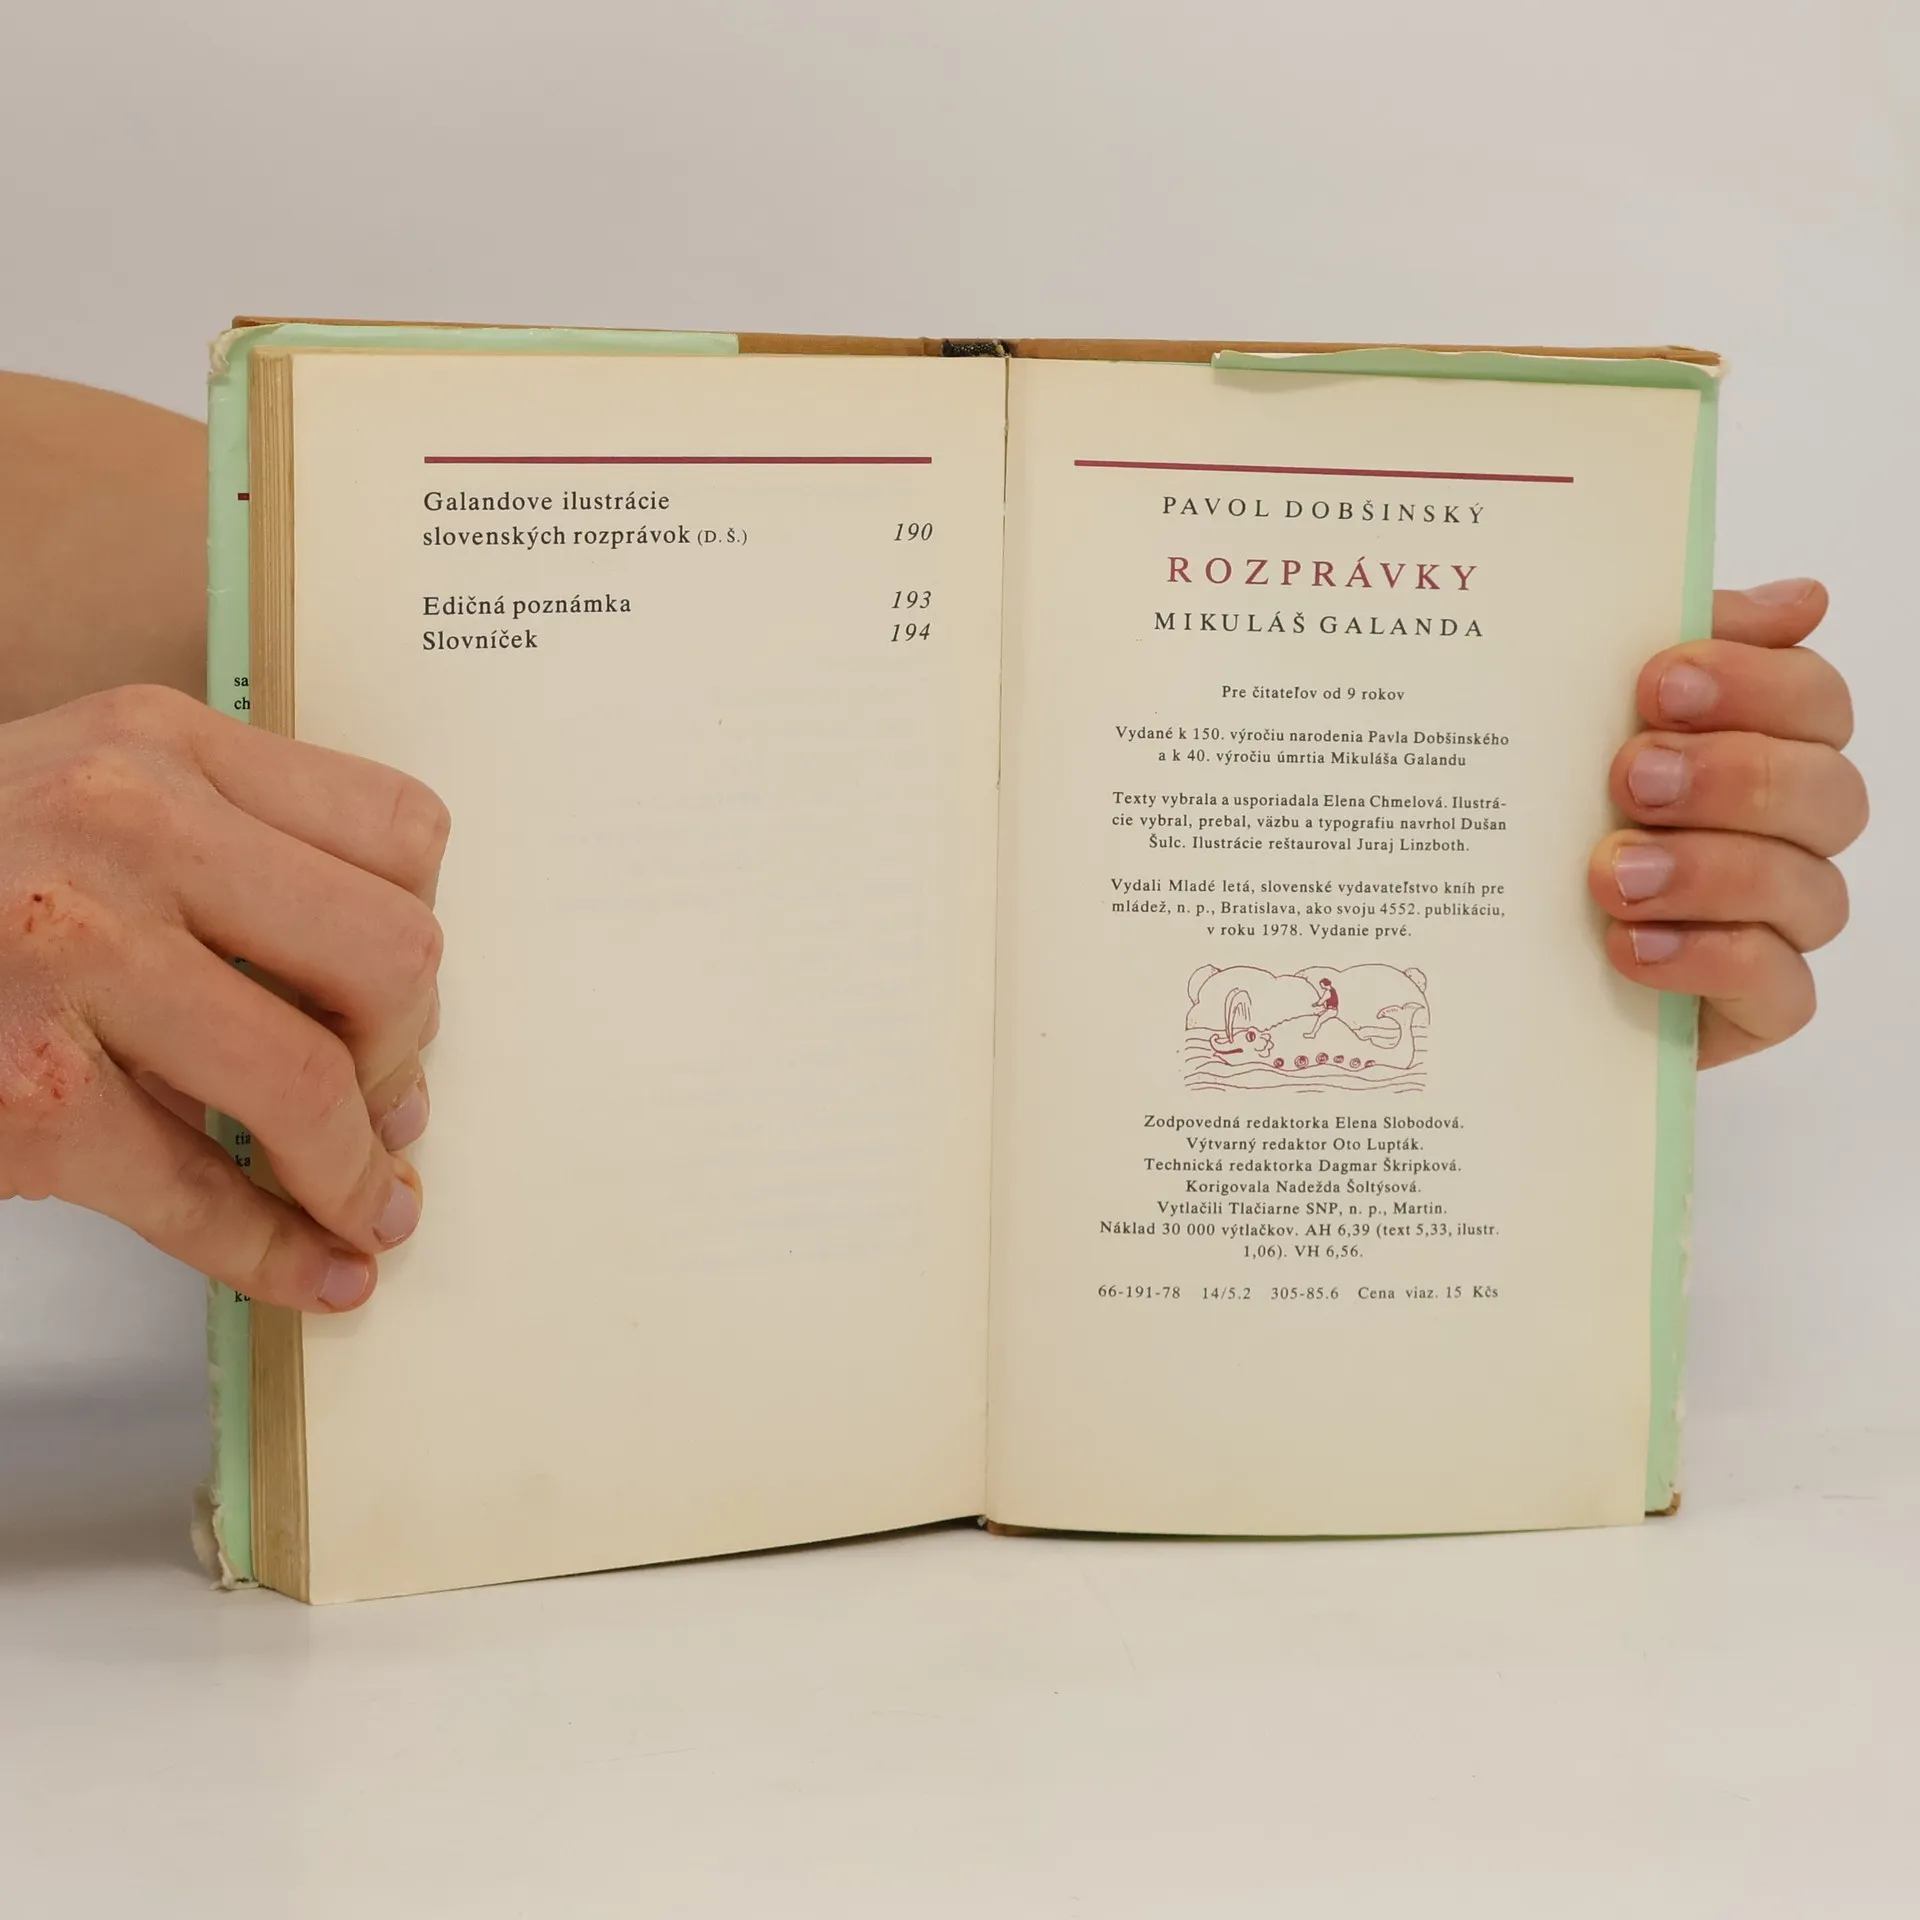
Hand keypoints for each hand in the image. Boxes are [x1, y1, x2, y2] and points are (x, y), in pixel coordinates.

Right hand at [0, 686, 447, 1309]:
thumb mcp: (80, 800)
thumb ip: (222, 858)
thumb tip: (387, 1019)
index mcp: (159, 746)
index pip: (401, 833)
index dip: (420, 934)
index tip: (391, 1002)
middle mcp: (125, 828)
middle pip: (393, 954)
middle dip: (405, 1052)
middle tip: (383, 1104)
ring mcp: (68, 956)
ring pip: (313, 1083)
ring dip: (356, 1170)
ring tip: (365, 1206)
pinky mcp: (22, 1093)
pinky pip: (202, 1191)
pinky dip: (273, 1252)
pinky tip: (312, 1275)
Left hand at [1590, 579, 1865, 1066]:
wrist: (1493, 950)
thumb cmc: (1548, 813)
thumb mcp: (1573, 718)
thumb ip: (1661, 643)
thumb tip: (1800, 599)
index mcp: (1759, 744)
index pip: (1814, 700)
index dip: (1755, 683)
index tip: (1660, 682)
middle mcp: (1785, 830)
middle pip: (1827, 792)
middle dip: (1731, 777)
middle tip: (1630, 777)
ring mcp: (1776, 922)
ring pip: (1810, 891)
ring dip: (1711, 872)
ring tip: (1613, 872)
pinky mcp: (1752, 1006)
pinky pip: (1780, 988)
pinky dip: (1709, 962)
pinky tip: (1631, 946)